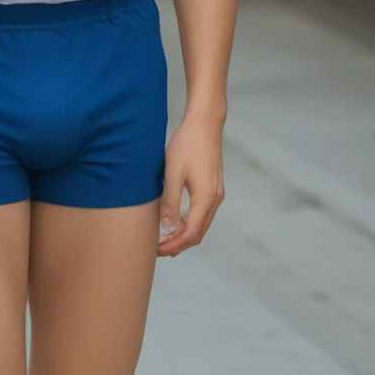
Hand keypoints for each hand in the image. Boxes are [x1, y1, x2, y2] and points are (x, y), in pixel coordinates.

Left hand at [157, 114, 224, 257]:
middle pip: (198, 233)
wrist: (204, 124)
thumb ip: (170, 201)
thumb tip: (167, 228)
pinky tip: (174, 222)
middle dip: (178, 244)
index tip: (157, 250)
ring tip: (163, 239)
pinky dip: (189, 223)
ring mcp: (216, 193)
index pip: (191, 232)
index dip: (174, 245)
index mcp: (206, 197)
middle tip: (157, 248)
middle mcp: (215, 199)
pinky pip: (202, 214)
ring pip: (201, 225)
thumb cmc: (187, 144)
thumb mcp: (173, 172)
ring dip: (183, 235)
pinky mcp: (213, 187)